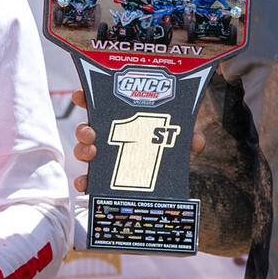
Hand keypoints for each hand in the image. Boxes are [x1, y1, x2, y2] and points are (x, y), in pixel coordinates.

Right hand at [69, 89, 201, 192]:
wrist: (167, 177)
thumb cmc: (168, 146)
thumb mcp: (179, 138)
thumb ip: (188, 137)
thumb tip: (197, 141)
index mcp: (122, 119)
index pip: (99, 103)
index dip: (85, 97)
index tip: (80, 95)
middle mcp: (108, 136)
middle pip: (86, 128)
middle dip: (83, 129)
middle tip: (91, 133)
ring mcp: (104, 157)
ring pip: (84, 151)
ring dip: (82, 151)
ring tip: (91, 154)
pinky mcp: (103, 178)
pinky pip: (88, 179)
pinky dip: (84, 181)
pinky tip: (85, 183)